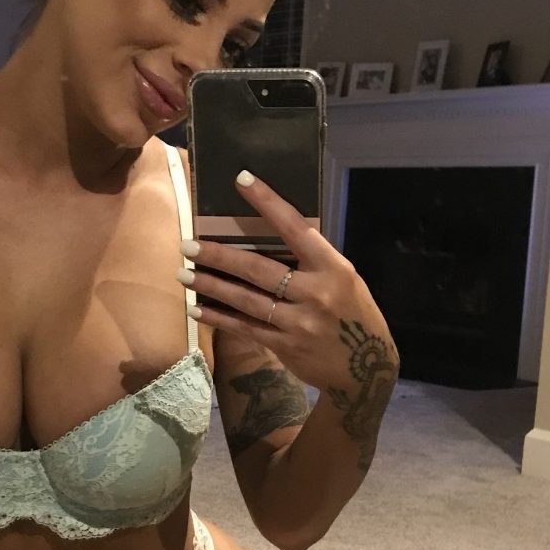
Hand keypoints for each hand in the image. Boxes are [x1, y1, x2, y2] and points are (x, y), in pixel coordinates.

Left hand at [177, 169, 399, 402]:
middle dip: (218, 256)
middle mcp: (315, 293)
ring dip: (210, 286)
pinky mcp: (285, 346)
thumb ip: (311, 263)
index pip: (295, 228)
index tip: (242, 180)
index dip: (268, 203)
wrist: (366, 369)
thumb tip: (269, 238)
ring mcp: (299, 323)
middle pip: (257, 269)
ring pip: (245, 300)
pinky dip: (219, 318)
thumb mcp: (344, 281)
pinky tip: (197, 309)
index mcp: (333, 268)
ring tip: (183, 275)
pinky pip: (245, 328)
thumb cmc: (353, 315)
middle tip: (187, 245)